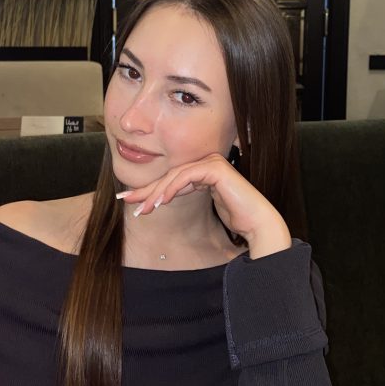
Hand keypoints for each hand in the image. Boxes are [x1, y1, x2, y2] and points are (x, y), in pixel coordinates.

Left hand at [117, 153, 291, 258]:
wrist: (257, 222)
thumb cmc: (236, 217)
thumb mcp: (203, 205)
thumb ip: (186, 195)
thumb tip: (158, 198)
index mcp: (203, 171)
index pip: (172, 179)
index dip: (150, 189)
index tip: (131, 199)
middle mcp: (206, 163)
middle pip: (170, 176)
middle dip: (147, 189)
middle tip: (127, 200)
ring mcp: (212, 163)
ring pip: (175, 176)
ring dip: (157, 193)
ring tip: (144, 208)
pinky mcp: (215, 168)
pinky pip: (187, 176)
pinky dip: (172, 188)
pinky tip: (161, 201)